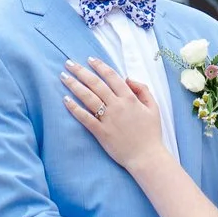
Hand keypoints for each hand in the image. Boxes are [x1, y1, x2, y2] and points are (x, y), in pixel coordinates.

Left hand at [61, 57, 166, 171]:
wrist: (147, 157)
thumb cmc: (151, 133)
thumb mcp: (153, 107)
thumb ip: (142, 90)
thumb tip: (128, 79)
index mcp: (130, 98)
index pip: (112, 77)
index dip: (100, 66)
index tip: (89, 59)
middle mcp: (117, 106)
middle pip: (96, 84)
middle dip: (81, 71)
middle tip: (69, 63)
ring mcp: (108, 119)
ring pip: (88, 98)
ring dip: (74, 85)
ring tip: (64, 77)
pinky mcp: (101, 132)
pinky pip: (85, 117)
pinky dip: (74, 108)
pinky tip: (65, 100)